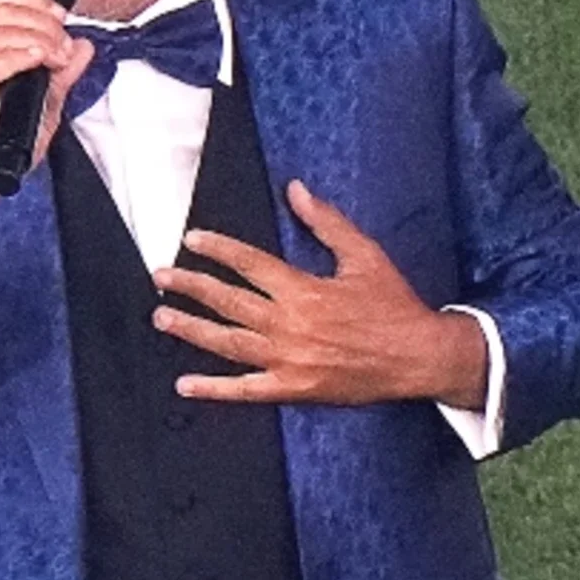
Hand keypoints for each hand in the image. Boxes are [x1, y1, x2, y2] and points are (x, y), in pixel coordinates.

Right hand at [0, 0, 93, 274]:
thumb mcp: (42, 105)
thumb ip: (63, 75)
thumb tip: (84, 47)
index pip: (5, 2)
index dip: (36, 0)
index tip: (62, 17)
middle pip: (2, 9)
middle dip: (42, 18)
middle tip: (62, 46)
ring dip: (36, 38)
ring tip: (55, 58)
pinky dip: (16, 57)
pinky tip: (37, 62)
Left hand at [151, 180, 487, 407]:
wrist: (419, 357)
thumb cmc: (392, 304)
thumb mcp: (364, 255)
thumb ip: (326, 222)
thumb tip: (296, 189)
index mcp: (303, 289)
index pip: (249, 263)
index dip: (217, 249)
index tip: (191, 239)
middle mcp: (290, 323)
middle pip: (228, 301)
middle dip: (190, 286)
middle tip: (160, 276)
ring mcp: (289, 359)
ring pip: (228, 342)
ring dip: (191, 329)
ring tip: (162, 318)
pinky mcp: (294, 389)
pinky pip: (246, 390)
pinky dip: (214, 389)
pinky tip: (186, 385)